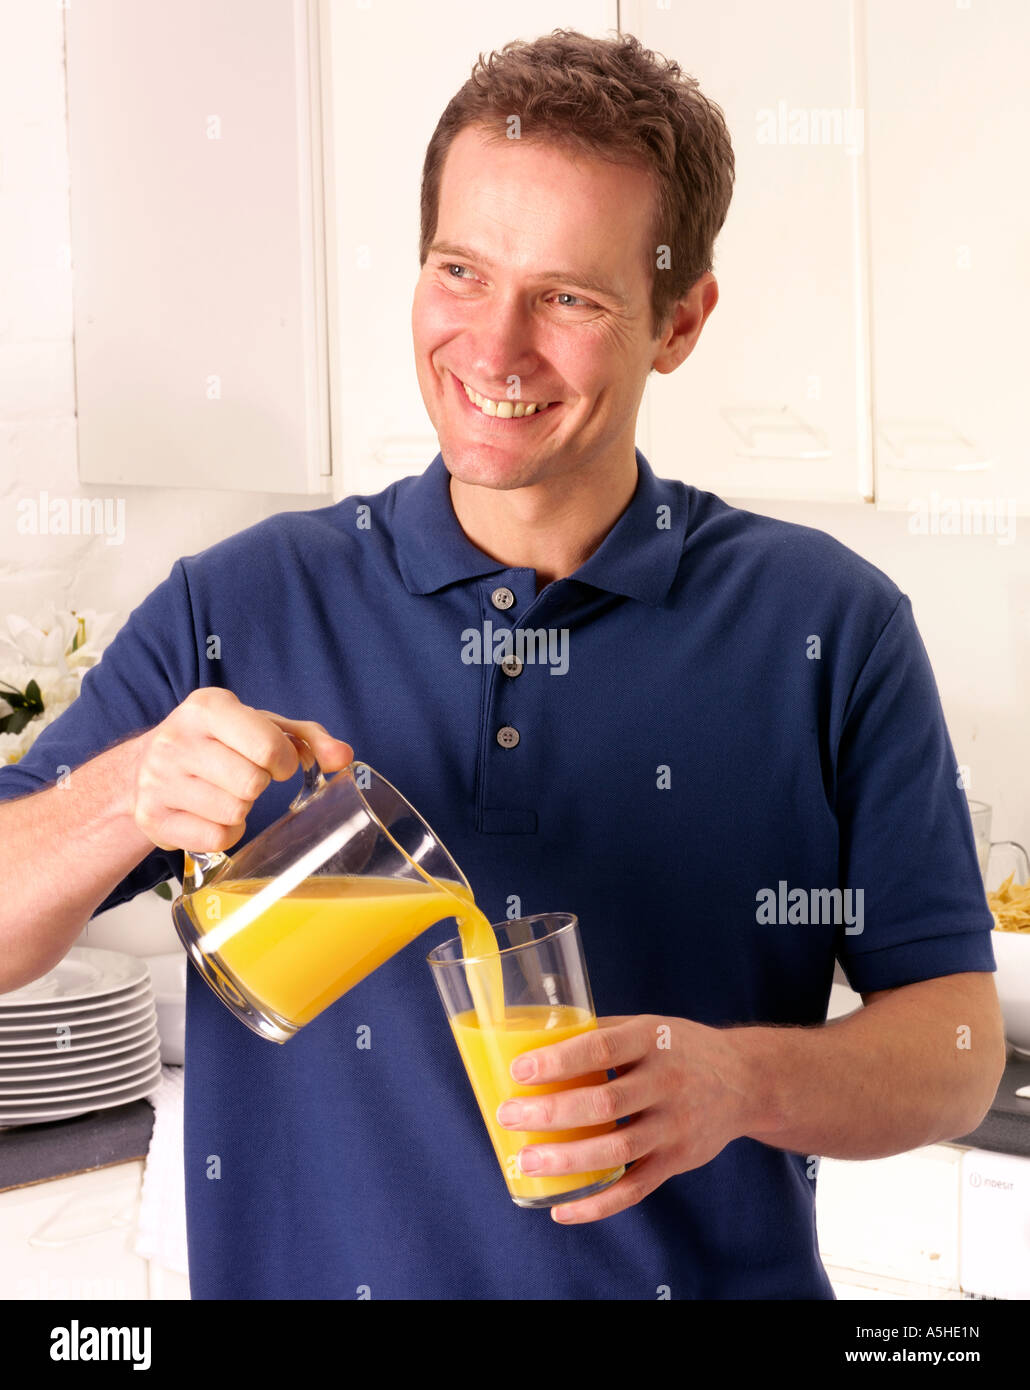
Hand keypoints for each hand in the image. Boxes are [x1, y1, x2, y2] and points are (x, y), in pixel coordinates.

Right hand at [130, 687, 353, 852]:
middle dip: (259, 786)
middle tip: (247, 779)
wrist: (145, 766)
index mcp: (206, 707)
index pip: (267, 745)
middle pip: (251, 783)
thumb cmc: (218, 743)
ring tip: (227, 793)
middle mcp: (176, 739)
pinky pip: (215, 838)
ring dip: (242, 810)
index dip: (284, 761)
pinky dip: (225, 833)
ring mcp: (158, 780)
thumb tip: (344, 758)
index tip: (278, 763)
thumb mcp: (260, 727)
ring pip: (234, 813)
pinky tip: (212, 814)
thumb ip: (308, 738)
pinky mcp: (153, 817)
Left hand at [496, 1014, 753, 1223]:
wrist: (745, 1080)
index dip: (559, 1061)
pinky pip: (635, 1188)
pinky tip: (562, 1209)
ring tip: (527, 1161)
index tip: (519, 1071)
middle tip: (509, 1115)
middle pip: (605, 1104)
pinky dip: (598, 1204)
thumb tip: (537, 1040)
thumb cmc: (680, 1048)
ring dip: (567, 1160)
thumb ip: (601, 1033)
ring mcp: (675, 1125)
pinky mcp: (678, 1160)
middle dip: (551, 1113)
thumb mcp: (648, 1026)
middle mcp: (667, 1082)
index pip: (602, 1048)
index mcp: (653, 1039)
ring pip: (617, 1150)